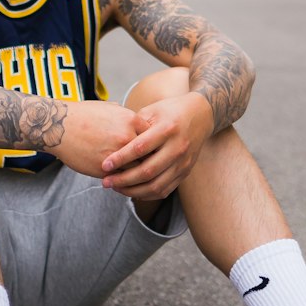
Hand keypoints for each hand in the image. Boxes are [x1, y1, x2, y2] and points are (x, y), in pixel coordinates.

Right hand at [56, 100, 149, 178]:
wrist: (59, 126)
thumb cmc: (84, 115)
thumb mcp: (110, 108)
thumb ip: (127, 117)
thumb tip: (139, 123)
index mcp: (131, 120)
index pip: (154, 137)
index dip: (155, 144)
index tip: (154, 149)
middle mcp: (127, 137)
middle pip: (151, 155)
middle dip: (152, 160)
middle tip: (153, 165)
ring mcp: (117, 155)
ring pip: (138, 170)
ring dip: (139, 174)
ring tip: (140, 177)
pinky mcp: (105, 170)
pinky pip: (122, 178)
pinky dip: (124, 180)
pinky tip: (124, 179)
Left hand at [99, 93, 213, 199]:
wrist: (201, 115)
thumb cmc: (170, 110)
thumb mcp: (152, 111)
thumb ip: (134, 126)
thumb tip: (113, 142)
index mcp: (167, 129)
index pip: (140, 148)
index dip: (121, 158)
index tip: (104, 165)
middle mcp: (177, 147)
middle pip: (148, 171)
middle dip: (124, 180)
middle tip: (106, 182)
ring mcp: (183, 162)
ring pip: (156, 185)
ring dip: (133, 191)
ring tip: (116, 188)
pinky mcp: (185, 172)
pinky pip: (165, 190)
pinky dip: (147, 194)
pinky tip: (133, 191)